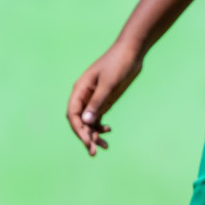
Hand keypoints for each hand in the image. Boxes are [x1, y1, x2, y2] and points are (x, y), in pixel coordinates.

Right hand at [67, 38, 142, 155]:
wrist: (132, 52)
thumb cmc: (118, 64)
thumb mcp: (109, 84)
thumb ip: (97, 102)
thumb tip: (85, 121)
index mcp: (80, 89)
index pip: (73, 114)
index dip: (78, 130)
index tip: (87, 142)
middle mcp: (84, 96)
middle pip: (80, 121)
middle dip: (86, 136)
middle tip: (95, 151)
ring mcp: (94, 98)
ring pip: (89, 121)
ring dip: (93, 134)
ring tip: (104, 147)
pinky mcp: (104, 100)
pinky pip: (98, 117)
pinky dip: (100, 126)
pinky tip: (108, 130)